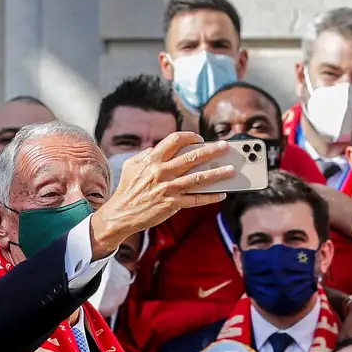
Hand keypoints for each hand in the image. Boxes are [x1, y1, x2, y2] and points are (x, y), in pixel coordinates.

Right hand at [88, 132, 235, 258]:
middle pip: (192, 157)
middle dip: (211, 151)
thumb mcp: (131, 165)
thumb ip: (147, 154)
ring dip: (217, 174)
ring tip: (231, 170)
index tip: (200, 138)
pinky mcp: (172, 204)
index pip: (175, 140)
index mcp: (152, 160)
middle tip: (225, 147)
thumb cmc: (127, 189)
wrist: (121, 214)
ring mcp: (168, 189)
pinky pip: (196, 200)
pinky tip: (221, 194)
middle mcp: (161, 172)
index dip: (190, 137)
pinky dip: (210, 197)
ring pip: (198, 179)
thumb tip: (159, 148)